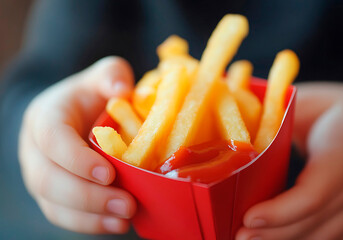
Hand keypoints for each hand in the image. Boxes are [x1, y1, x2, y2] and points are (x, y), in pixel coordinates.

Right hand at [19, 57, 136, 233]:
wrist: (77, 115)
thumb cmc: (93, 96)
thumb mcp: (104, 76)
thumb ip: (111, 75)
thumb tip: (122, 90)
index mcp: (46, 116)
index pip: (51, 139)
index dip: (76, 159)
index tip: (109, 174)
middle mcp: (35, 149)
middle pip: (48, 179)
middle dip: (88, 196)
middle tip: (127, 204)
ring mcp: (41, 174)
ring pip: (53, 204)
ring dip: (90, 216)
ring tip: (124, 220)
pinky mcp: (53, 194)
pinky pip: (62, 215)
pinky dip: (88, 224)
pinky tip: (115, 225)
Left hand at [236, 82, 342, 239]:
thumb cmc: (337, 110)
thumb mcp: (311, 103)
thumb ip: (279, 116)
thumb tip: (239, 130)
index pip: (313, 194)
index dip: (280, 211)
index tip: (249, 217)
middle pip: (313, 221)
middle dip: (273, 234)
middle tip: (238, 235)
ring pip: (323, 236)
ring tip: (250, 239)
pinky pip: (331, 236)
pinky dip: (300, 238)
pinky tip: (275, 237)